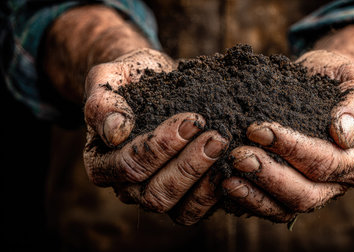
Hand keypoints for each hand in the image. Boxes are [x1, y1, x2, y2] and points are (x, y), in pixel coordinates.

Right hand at [83, 49, 228, 224]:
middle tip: (216, 137)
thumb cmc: (131, 79)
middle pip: (154, 195)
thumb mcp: (108, 79)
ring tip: (223, 147)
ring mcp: (154, 193)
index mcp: (102, 162)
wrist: (155, 80)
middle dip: (188, 166)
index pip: (129, 166)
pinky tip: (232, 166)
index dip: (161, 147)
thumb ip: (102, 103)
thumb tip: (115, 132)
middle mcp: (126, 186)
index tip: (191, 120)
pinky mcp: (181, 197)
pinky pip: (196, 210)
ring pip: (178, 209)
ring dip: (205, 181)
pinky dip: (216, 193)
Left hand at [222, 50, 353, 222]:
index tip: (258, 130)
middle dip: (269, 176)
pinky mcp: (288, 194)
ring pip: (286, 208)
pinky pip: (269, 208)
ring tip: (228, 177)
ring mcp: (313, 192)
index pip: (326, 162)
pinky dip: (247, 202)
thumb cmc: (338, 80)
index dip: (291, 149)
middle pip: (305, 194)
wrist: (320, 83)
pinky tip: (225, 186)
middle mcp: (339, 184)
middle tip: (239, 155)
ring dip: (255, 195)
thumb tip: (343, 134)